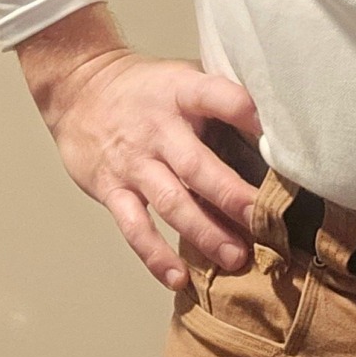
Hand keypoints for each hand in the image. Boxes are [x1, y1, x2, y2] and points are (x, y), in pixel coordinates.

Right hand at [17, 4, 262, 289]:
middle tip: (265, 222)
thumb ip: (219, 97)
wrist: (79, 88)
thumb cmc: (147, 88)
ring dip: (204, 232)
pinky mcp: (111, 189)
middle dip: (232, 196)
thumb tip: (277, 123)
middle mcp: (157, 129)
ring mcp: (133, 162)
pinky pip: (134, 227)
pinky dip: (155, 255)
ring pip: (171, 202)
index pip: (214, 95)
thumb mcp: (182, 77)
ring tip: (236, 257)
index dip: (243, 111)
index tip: (274, 134)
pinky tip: (179, 279)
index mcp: (180, 91)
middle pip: (197, 165)